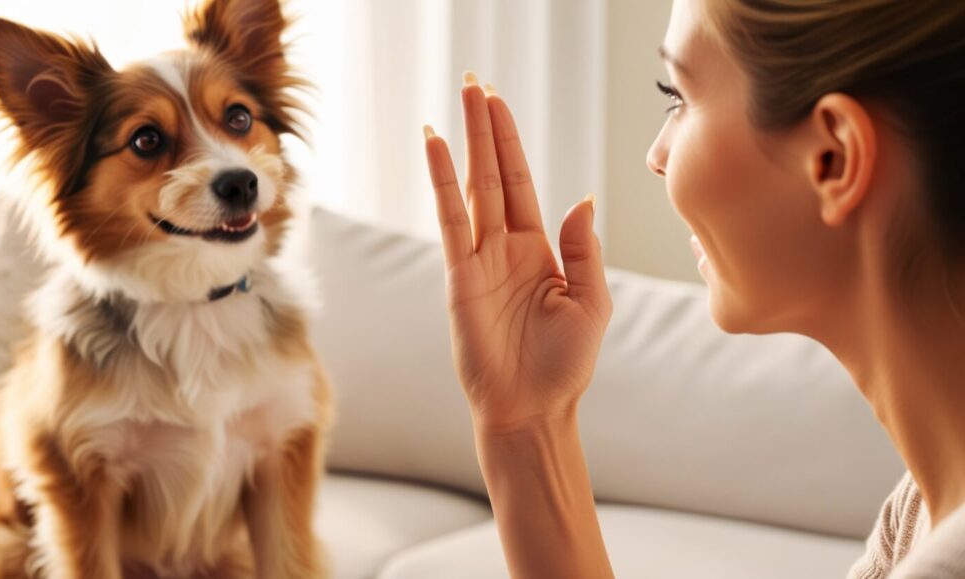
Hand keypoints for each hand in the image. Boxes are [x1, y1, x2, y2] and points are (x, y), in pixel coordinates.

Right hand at [423, 74, 612, 434]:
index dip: (510, 141)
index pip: (522, 182)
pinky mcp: (460, 276)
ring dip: (465, 145)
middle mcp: (506, 247)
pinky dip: (443, 183)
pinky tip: (436, 150)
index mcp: (540, 250)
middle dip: (486, 129)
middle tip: (476, 83)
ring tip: (460, 101)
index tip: (498, 103)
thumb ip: (583, 250)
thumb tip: (582, 201)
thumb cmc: (565, 365)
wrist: (532, 409)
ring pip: (472, 188)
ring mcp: (480, 259)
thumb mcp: (591, 303)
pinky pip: (452, 220)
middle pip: (495, 173)